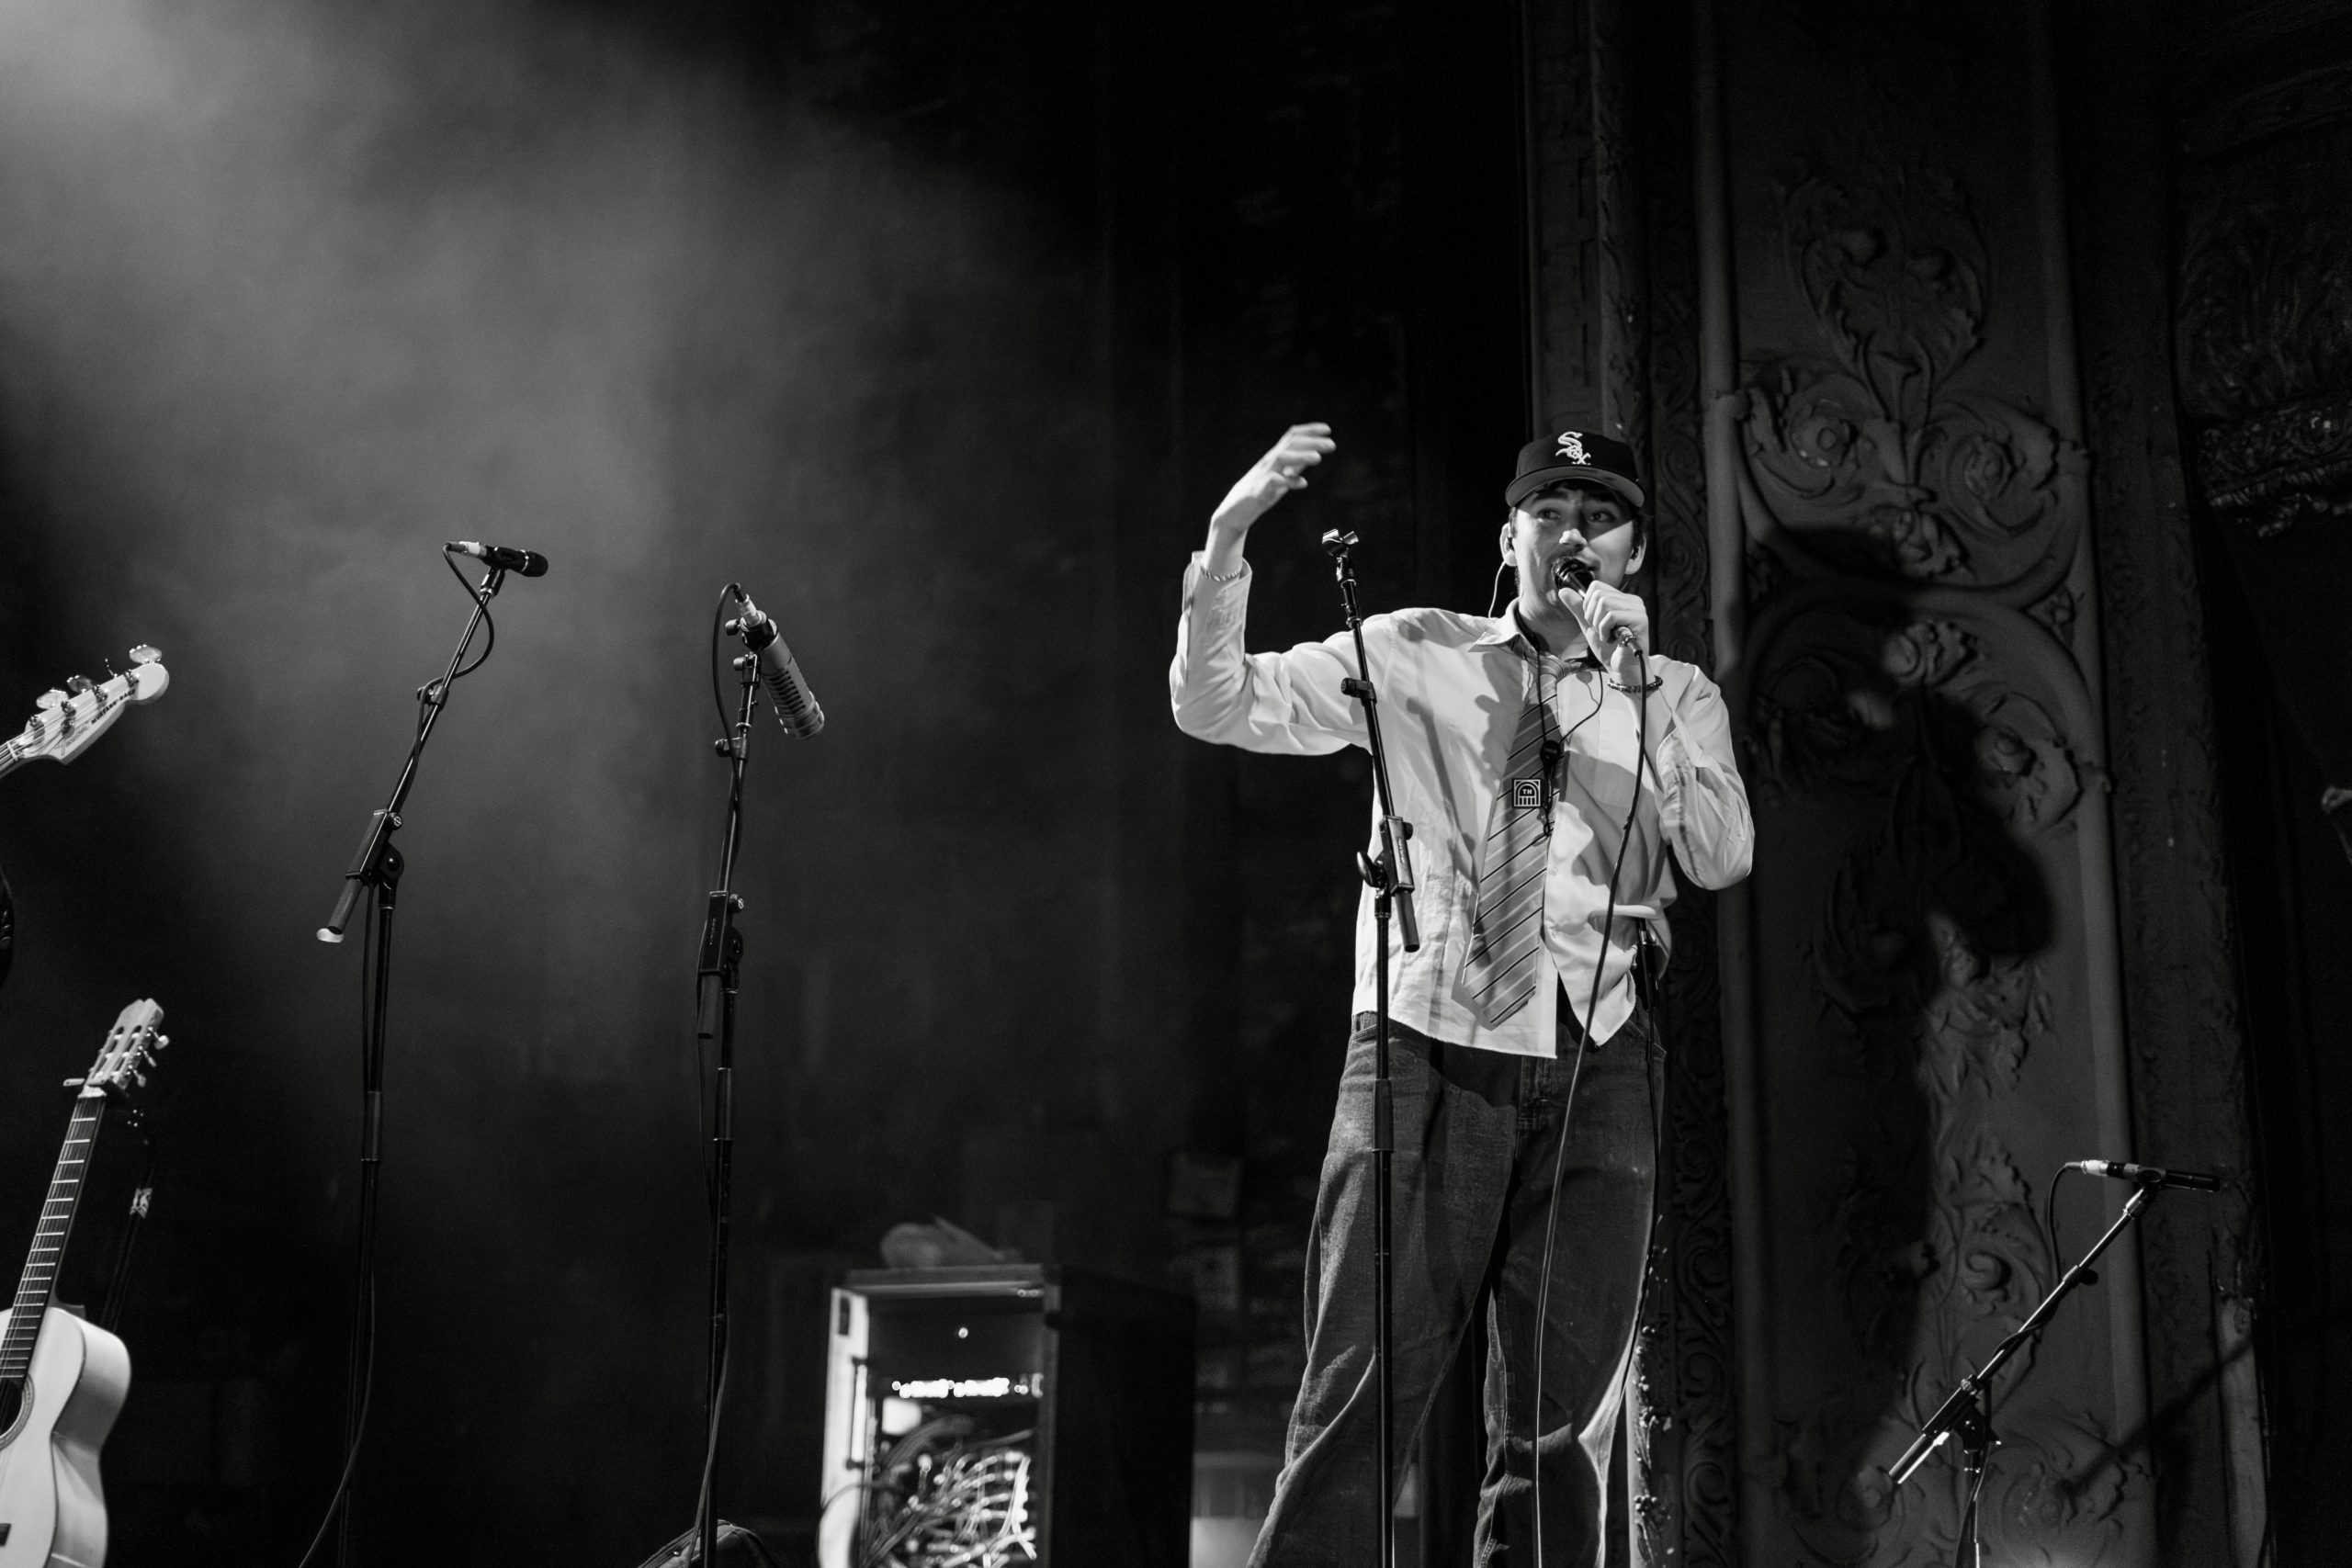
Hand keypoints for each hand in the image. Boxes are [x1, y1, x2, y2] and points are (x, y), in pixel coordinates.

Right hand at [1209, 424, 1333, 540]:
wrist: (1234, 511)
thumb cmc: (1260, 492)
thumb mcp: (1282, 475)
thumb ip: (1296, 465)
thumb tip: (1314, 455)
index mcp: (1275, 457)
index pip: (1292, 437)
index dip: (1309, 431)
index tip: (1327, 429)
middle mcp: (1269, 462)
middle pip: (1289, 444)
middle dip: (1311, 442)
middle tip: (1332, 444)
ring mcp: (1263, 475)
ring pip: (1281, 458)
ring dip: (1300, 456)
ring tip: (1318, 458)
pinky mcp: (1258, 491)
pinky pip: (1273, 482)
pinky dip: (1289, 481)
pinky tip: (1303, 484)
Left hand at [1577, 581, 1651, 685]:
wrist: (1621, 670)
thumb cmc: (1609, 649)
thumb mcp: (1588, 625)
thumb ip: (1578, 608)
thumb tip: (1563, 590)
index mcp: (1622, 599)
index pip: (1596, 586)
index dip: (1587, 606)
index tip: (1595, 623)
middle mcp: (1632, 601)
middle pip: (1599, 594)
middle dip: (1592, 616)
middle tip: (1601, 631)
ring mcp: (1638, 609)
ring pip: (1604, 603)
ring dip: (1599, 624)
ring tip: (1607, 635)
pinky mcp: (1640, 619)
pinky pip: (1612, 615)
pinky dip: (1605, 630)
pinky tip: (1612, 639)